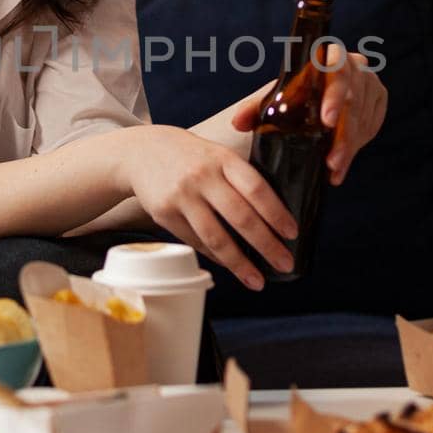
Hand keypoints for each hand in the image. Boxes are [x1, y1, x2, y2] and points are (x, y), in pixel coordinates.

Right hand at [117, 125, 297, 289]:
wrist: (140, 152)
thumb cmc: (191, 156)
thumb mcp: (217, 154)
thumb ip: (240, 177)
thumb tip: (273, 217)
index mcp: (223, 159)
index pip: (256, 189)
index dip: (276, 214)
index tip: (292, 234)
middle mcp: (202, 177)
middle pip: (240, 217)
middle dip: (267, 245)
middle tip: (285, 263)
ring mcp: (182, 196)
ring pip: (216, 237)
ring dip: (240, 263)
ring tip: (257, 280)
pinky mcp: (164, 214)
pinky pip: (196, 241)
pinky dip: (215, 257)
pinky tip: (230, 265)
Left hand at [230, 44, 387, 185]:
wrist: (319, 96)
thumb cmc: (293, 94)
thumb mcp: (275, 99)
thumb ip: (256, 108)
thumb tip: (238, 122)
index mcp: (329, 56)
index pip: (336, 68)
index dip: (334, 95)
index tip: (326, 122)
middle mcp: (355, 66)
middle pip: (353, 101)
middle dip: (343, 134)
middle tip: (331, 159)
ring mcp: (370, 84)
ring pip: (362, 119)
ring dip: (348, 148)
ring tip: (332, 169)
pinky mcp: (378, 102)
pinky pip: (370, 129)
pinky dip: (354, 152)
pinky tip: (338, 169)